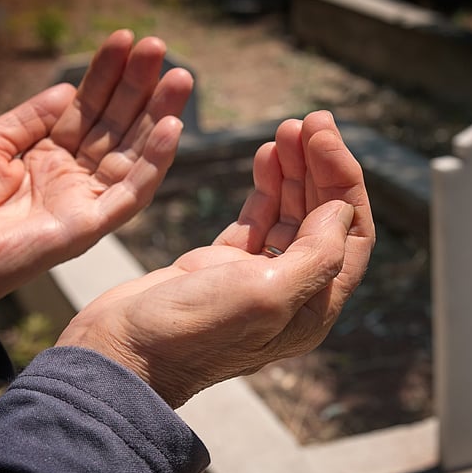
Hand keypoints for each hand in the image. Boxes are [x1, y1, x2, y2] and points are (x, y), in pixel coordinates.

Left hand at [0, 30, 193, 335]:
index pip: (87, 107)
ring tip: (180, 78)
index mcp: (48, 154)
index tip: (124, 40)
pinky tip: (171, 130)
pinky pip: (131, 193)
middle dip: (139, 86)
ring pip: (133, 153)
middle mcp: (73, 176)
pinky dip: (154, 163)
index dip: (106, 74)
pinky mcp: (90, 226)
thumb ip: (31, 118)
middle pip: (116, 124)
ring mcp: (84, 200)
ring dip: (159, 115)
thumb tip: (68, 88)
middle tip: (160, 48)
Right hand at [57, 111, 375, 407]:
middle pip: (323, 218)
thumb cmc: (190, 332)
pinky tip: (266, 155)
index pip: (351, 233)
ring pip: (291, 214)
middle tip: (310, 120)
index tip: (324, 136)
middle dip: (320, 166)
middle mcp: (292, 293)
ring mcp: (256, 278)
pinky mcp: (222, 266)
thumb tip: (344, 210)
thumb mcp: (264, 295)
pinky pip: (258, 218)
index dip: (344, 181)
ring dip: (294, 170)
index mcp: (314, 306)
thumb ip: (315, 255)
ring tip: (287, 129)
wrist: (120, 351)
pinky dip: (265, 186)